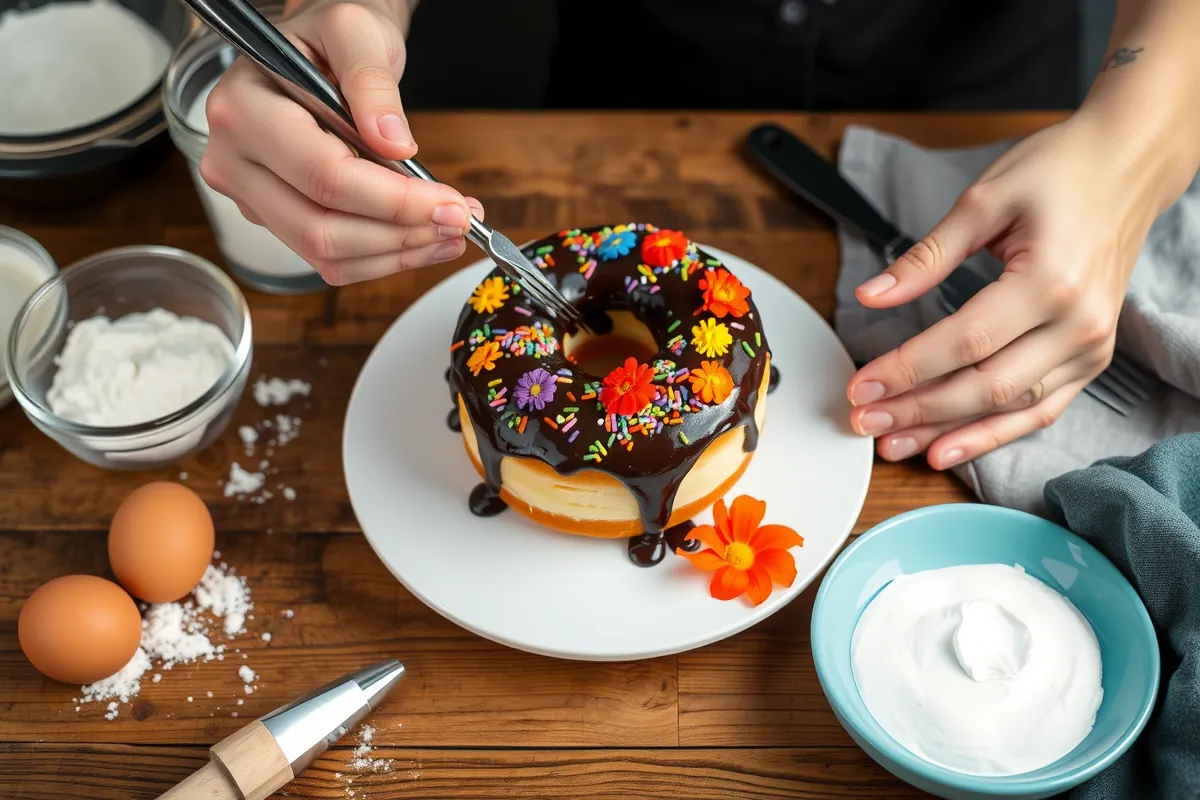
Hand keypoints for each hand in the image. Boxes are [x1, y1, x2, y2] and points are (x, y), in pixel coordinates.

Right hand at [198, 0, 482, 284]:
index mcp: (244, 109)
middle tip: (458, 222)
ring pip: (325, 255)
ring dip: (397, 253)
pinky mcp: (274, 219)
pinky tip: (422, 240)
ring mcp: (250, 196)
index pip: (325, 176)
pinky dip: (382, 258)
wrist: (318, 54)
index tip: (449, 203)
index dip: (394, 200)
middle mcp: (234, 160)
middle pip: (321, 228)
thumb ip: (372, 81)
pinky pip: (329, 259)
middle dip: (401, 234)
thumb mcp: (355, 33)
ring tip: (449, 234)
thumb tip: (395, 141)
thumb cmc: (330, 39)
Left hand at [845, 117, 1157, 468]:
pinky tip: (945, 447)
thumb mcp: (983, 201)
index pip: (964, 343)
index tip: (861, 385)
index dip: (907, 369)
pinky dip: (992, 434)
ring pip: (1011, 409)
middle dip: (917, 409)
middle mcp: (1078, 324)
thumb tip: (871, 295)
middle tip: (863, 422)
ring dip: (947, 431)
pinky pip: (1039, 410)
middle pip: (985, 386)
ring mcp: (1090, 347)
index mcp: (1050, 282)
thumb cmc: (1059, 172)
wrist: (1128, 165)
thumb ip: (926, 257)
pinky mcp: (1091, 358)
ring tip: (893, 445)